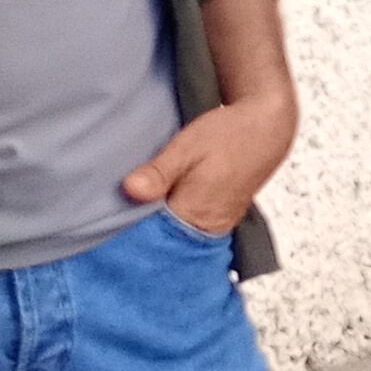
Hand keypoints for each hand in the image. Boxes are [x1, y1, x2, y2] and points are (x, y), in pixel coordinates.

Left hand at [121, 89, 299, 237]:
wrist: (267, 127)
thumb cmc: (228, 134)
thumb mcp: (188, 145)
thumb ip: (160, 171)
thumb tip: (130, 190)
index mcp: (196, 214)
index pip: (152, 238)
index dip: (126, 233)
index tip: (102, 226)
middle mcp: (207, 229)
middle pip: (163, 243)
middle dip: (138, 234)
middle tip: (109, 222)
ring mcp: (215, 227)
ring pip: (175, 238)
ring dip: (154, 229)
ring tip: (129, 216)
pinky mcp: (219, 220)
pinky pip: (189, 231)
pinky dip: (171, 224)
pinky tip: (156, 212)